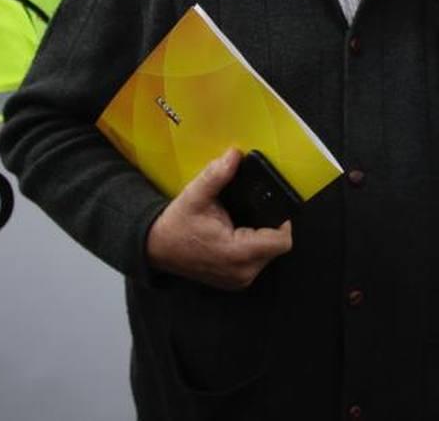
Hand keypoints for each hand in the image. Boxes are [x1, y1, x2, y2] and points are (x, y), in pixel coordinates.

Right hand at [145, 148, 292, 289]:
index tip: (271, 205)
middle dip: (270, 227)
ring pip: (269, 255)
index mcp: (236, 252)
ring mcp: (239, 280)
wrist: (156, 248)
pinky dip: (253, 248)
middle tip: (253, 210)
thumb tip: (234, 155)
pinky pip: (257, 262)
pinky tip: (240, 233)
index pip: (281, 241)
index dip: (282, 221)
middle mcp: (242, 272)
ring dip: (262, 238)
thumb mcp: (195, 195)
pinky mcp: (235, 282)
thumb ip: (217, 175)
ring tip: (244, 221)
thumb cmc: (177, 223)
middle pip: (276, 247)